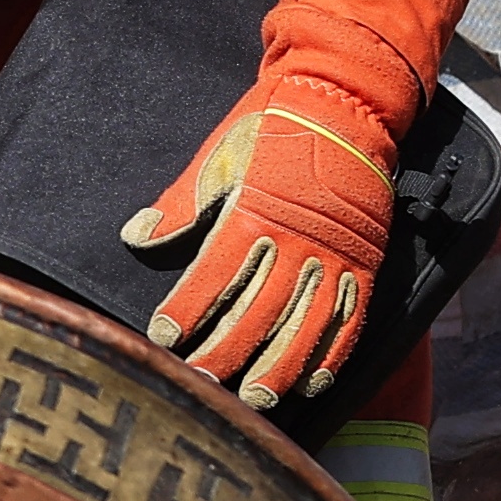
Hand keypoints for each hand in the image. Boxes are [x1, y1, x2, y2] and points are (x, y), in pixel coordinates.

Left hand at [124, 81, 397, 410]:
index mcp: (254, 213)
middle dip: (226, 350)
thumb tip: (135, 236)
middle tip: (201, 383)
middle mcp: (296, 241)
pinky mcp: (365, 262)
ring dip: (279, 366)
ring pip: (305, 324)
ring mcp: (334, 255)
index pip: (214, 275)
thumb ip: (181, 204)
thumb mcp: (220, 156)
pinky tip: (314, 382)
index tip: (164, 337)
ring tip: (255, 399)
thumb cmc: (273, 126)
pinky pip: (350, 317)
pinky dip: (333, 352)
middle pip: (258, 310)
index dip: (188, 310)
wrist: (344, 102)